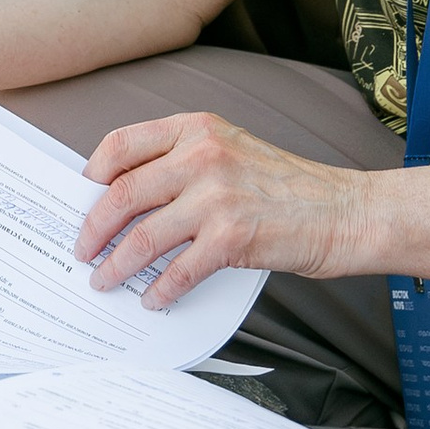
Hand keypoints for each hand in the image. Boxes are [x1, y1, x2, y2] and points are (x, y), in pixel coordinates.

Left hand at [74, 110, 374, 306]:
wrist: (346, 212)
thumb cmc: (290, 187)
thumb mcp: (233, 151)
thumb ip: (184, 163)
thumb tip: (128, 198)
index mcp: (197, 129)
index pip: (122, 144)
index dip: (94, 173)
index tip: (84, 196)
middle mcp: (202, 155)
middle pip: (123, 194)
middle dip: (94, 229)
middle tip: (83, 250)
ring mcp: (216, 196)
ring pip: (143, 236)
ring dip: (117, 265)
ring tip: (105, 280)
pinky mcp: (232, 236)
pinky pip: (178, 270)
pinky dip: (160, 289)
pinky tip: (154, 299)